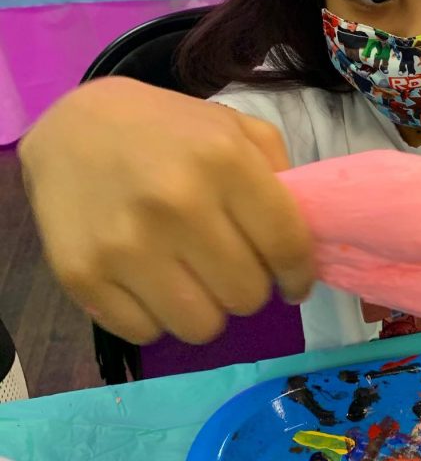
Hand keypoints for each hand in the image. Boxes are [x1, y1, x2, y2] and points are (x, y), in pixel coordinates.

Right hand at [20, 78, 314, 344]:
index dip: (301, 274)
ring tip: (194, 278)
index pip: (287, 245)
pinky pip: (147, 333)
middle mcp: (177, 203)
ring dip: (207, 309)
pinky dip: (156, 316)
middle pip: (247, 295)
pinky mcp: (83, 276)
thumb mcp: (232, 128)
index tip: (295, 282)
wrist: (74, 127)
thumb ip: (279, 176)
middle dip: (249, 286)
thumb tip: (305, 241)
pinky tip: (151, 282)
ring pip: (202, 326)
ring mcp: (126, 244)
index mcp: (223, 160)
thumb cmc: (168, 131)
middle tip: (232, 266)